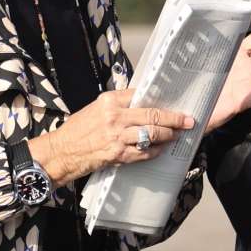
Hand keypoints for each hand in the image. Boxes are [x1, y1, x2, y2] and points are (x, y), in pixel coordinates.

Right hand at [29, 89, 193, 185]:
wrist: (62, 152)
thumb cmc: (79, 129)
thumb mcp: (96, 109)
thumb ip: (118, 105)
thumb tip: (142, 102)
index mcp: (109, 101)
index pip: (141, 95)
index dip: (160, 100)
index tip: (174, 102)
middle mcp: (114, 117)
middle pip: (153, 115)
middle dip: (174, 118)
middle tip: (188, 120)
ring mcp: (117, 137)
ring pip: (152, 134)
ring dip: (168, 135)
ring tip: (177, 135)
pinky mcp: (118, 155)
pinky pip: (144, 153)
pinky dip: (156, 151)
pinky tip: (162, 149)